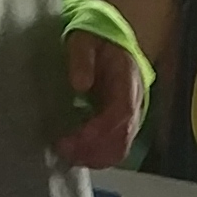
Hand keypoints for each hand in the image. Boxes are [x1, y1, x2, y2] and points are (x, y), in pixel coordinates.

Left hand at [56, 30, 139, 169]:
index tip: (71, 139)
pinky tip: (73, 150)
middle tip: (61, 148)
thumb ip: (82, 57)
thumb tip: (79, 85)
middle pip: (122, 140)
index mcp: (128, 83)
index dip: (98, 132)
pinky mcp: (122, 125)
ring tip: (64, 151)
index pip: (121, 115)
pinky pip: (113, 149)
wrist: (113, 42)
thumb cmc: (97, 40)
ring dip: (92, 157)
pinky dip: (94, 155)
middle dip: (91, 151)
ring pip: (119, 150)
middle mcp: (135, 105)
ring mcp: (131, 117)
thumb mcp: (85, 39)